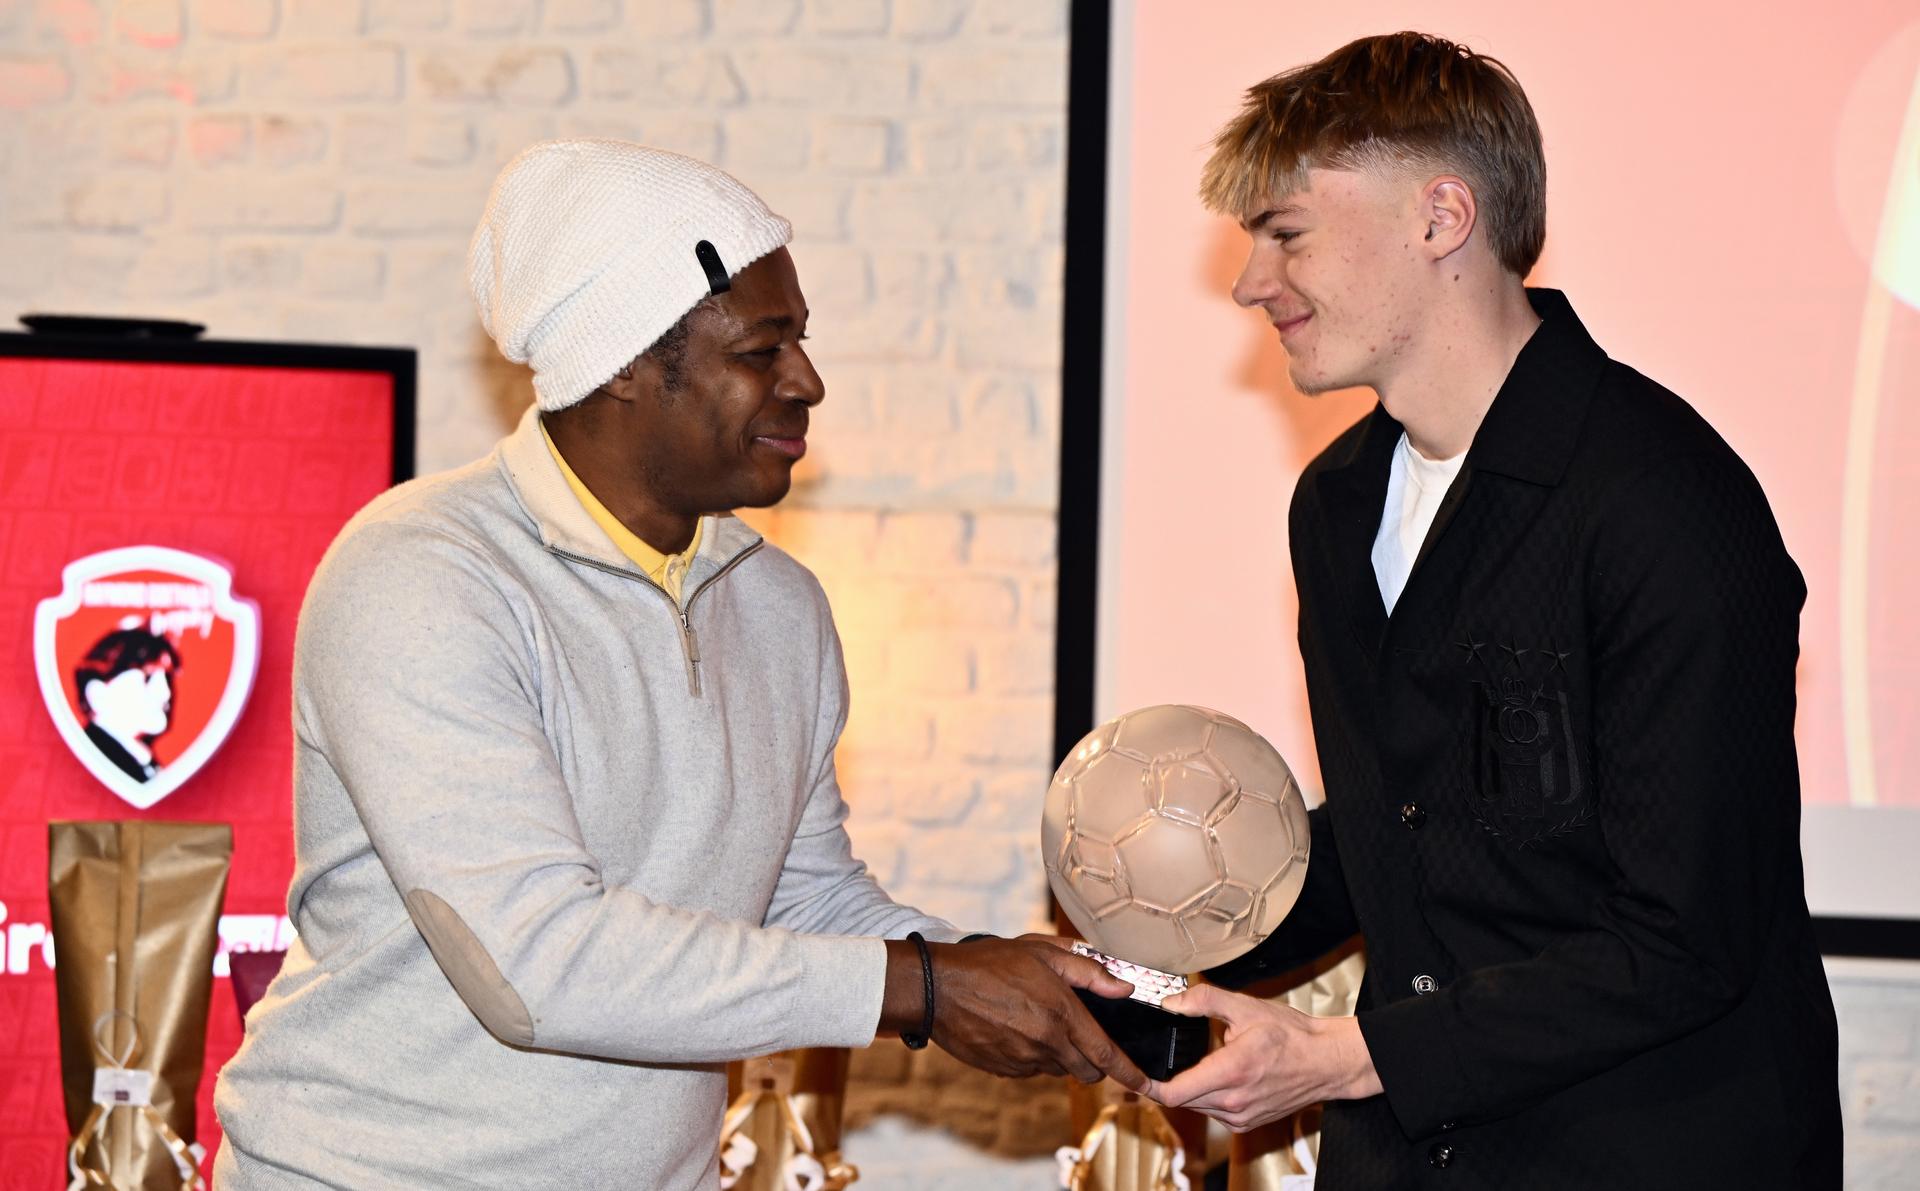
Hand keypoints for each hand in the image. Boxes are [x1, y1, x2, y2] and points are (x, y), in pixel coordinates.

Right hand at [880, 935, 1149, 1090]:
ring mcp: (1022, 1060)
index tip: (1146, 1083)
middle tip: (1083, 1036)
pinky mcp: (1003, 1070)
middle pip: (1086, 1071)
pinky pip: (1031, 1070)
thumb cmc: (989, 962)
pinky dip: (1034, 1056)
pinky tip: (1016, 1030)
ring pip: (1058, 1070)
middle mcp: (1045, 1043)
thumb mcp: (1042, 952)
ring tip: (1038, 1021)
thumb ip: (1088, 971)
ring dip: (1060, 1055)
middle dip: (1093, 1061)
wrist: (937, 987)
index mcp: (1060, 1014)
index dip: (1130, 1072)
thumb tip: (1122, 988)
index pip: (1106, 1054)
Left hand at [1149, 983, 1380, 1131]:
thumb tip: (1170, 1002)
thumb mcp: (1246, 1007)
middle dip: (1169, 1080)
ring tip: (1200, 1063)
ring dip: (1190, 1088)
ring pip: (1197, 1106)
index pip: (1173, 1093)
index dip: (1149, 1084)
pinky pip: (1214, 1112)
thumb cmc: (1292, 1035)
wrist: (1327, 1063)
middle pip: (1181, 1099)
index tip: (1137, 1072)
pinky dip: (1208, 1096)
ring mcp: (1240, 1116)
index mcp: (1230, 1072)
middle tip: (1165, 1058)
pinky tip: (1219, 1076)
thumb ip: (1204, 1000)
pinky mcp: (1247, 1122)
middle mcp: (1233, 1102)